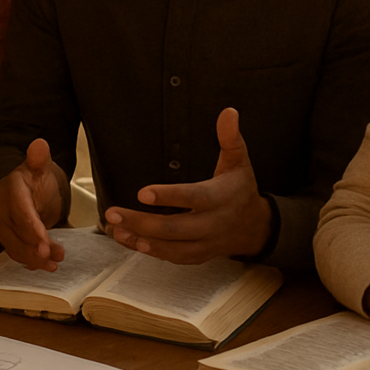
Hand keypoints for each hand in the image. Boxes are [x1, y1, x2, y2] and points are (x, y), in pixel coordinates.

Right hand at [0, 139, 68, 270]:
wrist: (19, 189)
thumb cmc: (31, 179)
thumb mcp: (37, 167)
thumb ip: (39, 158)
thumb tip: (40, 144)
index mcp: (10, 191)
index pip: (20, 211)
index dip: (31, 227)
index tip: (44, 240)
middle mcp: (1, 210)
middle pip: (16, 233)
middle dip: (33, 247)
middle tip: (51, 256)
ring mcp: (2, 227)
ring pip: (15, 247)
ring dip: (34, 258)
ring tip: (54, 263)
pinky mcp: (7, 239)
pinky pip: (16, 252)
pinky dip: (30, 261)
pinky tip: (45, 266)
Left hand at [105, 107, 271, 263]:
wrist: (255, 227)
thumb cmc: (241, 189)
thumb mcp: (239, 162)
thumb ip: (230, 138)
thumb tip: (229, 112)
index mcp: (220, 198)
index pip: (193, 198)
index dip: (168, 197)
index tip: (142, 193)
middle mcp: (212, 224)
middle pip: (175, 228)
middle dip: (141, 222)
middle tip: (113, 212)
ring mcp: (204, 243)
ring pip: (170, 247)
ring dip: (140, 239)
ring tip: (114, 227)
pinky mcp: (196, 256)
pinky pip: (170, 257)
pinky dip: (147, 250)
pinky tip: (126, 238)